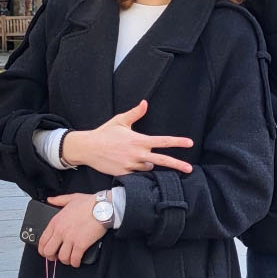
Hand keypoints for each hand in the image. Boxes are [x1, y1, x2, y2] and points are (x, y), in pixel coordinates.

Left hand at [41, 193, 106, 266]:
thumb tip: (50, 200)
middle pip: (48, 251)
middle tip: (57, 257)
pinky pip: (74, 259)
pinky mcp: (81, 244)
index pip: (42, 240)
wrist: (103, 208)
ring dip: (65, 261)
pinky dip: (75, 262)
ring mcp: (70, 239)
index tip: (47, 251)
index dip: (43, 249)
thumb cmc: (90, 203)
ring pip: (62, 257)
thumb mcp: (71, 198)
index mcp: (56, 222)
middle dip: (52, 257)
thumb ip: (58, 200)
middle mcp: (60, 232)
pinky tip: (77, 261)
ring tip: (69, 259)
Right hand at [61, 100, 193, 175]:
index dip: (177, 142)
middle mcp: (137, 153)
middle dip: (177, 164)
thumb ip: (135, 113)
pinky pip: (137, 174)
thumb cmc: (104, 133)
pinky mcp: (124, 174)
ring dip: (147, 162)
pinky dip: (138, 170)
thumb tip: (145, 103)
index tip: (189, 143)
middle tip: (190, 168)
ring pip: (148, 166)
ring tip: (133, 155)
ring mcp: (131, 165)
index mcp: (139, 140)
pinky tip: (129, 164)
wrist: (87, 148)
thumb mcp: (120, 121)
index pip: (163, 141)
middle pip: (163, 160)